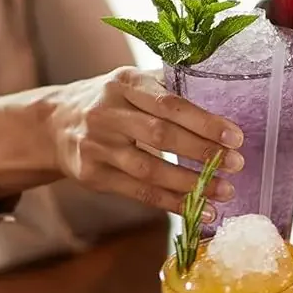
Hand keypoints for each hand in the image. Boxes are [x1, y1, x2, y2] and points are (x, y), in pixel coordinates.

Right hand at [47, 67, 245, 213]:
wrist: (54, 124)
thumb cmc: (111, 102)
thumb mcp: (133, 84)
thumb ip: (169, 88)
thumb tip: (223, 96)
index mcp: (125, 83)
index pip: (169, 103)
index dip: (204, 121)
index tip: (235, 136)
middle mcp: (107, 112)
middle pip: (160, 135)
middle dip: (203, 151)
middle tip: (237, 163)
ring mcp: (97, 146)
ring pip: (150, 169)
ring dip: (192, 184)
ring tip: (225, 191)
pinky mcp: (93, 175)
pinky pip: (139, 193)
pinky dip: (173, 203)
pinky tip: (201, 210)